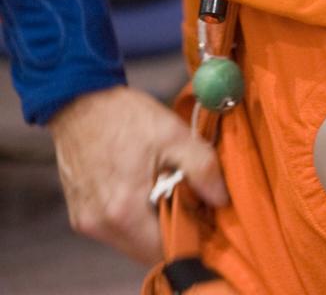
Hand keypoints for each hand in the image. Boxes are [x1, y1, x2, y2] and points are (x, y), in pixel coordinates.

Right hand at [48, 85, 227, 264]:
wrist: (80, 99)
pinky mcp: (80, 214)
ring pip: (131, 242)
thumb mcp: (172, 133)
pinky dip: (133, 217)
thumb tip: (220, 198)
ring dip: (151, 223)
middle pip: (147, 250)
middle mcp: (101, 225)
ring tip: (163, 188)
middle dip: (171, 230)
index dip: (190, 235)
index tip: (203, 213)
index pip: (165, 249)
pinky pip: (115, 229)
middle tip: (187, 199)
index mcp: (123, 210)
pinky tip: (141, 187)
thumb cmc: (125, 115)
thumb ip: (202, 167)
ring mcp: (87, 221)